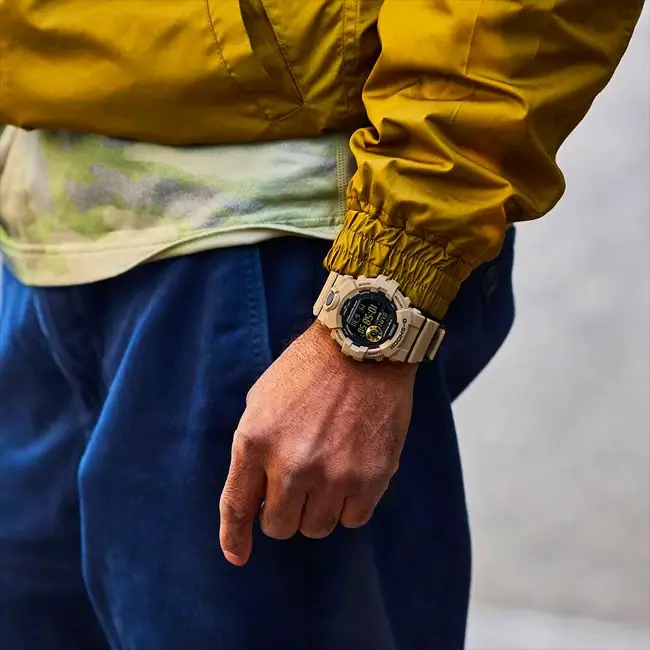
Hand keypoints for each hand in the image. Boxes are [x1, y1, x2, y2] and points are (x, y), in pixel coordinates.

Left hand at [219, 321, 416, 565]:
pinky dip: (350, 505)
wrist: (362, 346)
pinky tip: (352, 476)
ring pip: (317, 527)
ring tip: (328, 476)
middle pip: (280, 527)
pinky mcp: (370, 477)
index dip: (235, 538)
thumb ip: (253, 449)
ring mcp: (333, 474)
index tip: (238, 555)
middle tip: (297, 490)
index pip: (238, 508)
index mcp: (255, 442)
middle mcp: (291, 465)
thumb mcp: (261, 400)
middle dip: (284, 513)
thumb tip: (255, 495)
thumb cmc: (308, 369)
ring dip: (318, 510)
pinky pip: (354, 518)